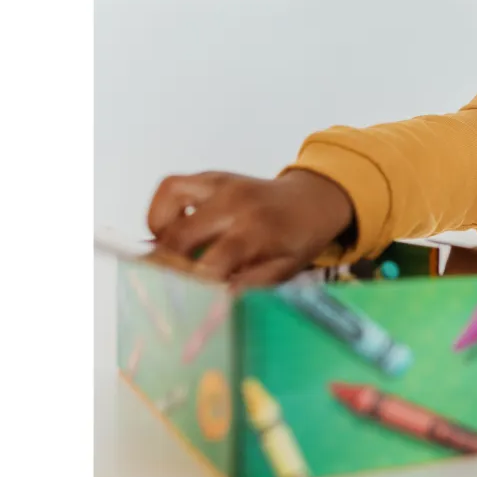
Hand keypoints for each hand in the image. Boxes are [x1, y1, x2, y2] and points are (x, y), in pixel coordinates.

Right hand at [146, 170, 354, 286]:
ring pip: (167, 208)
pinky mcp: (210, 176)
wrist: (313, 200)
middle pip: (180, 237)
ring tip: (174, 255)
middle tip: (171, 284)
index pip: (213, 261)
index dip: (194, 284)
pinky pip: (170, 187)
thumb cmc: (298, 239)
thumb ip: (250, 285)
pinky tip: (174, 230)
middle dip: (169, 266)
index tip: (186, 300)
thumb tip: (215, 300)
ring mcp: (220, 184)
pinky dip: (162, 211)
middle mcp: (235, 203)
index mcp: (258, 230)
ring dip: (162, 238)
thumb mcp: (285, 269)